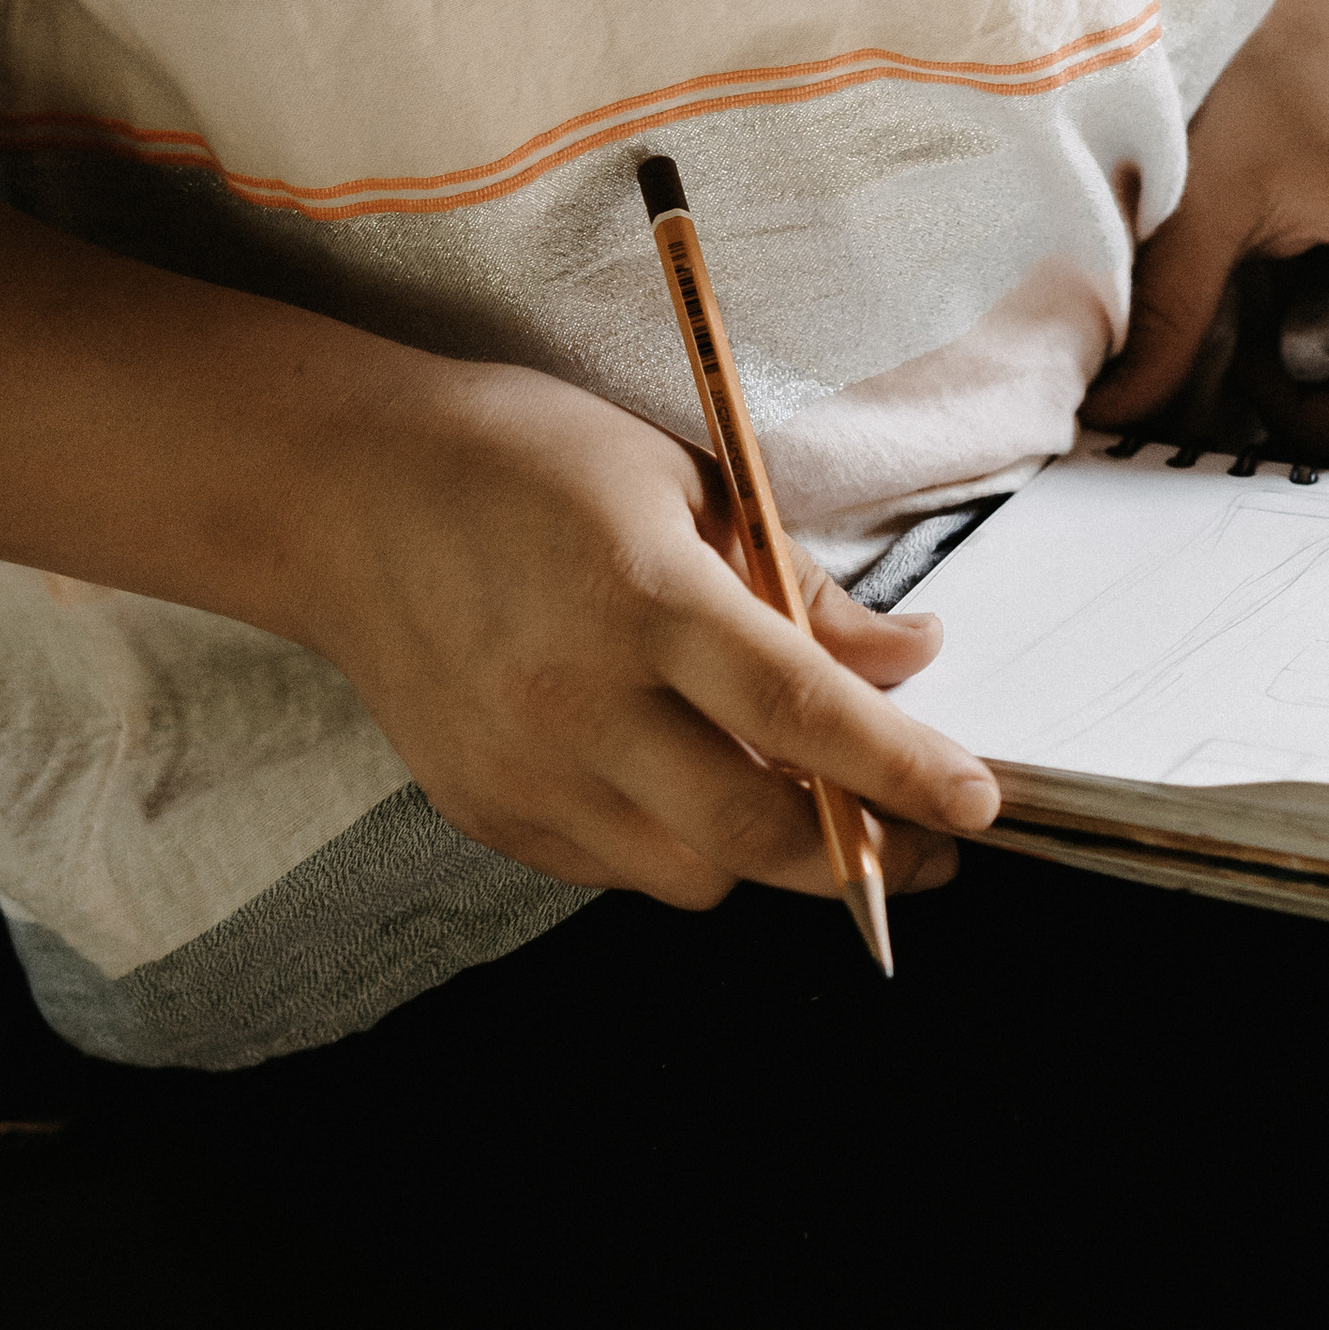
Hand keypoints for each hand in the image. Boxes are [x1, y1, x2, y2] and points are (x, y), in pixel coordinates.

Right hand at [301, 361, 1001, 905]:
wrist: (350, 494)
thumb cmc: (528, 458)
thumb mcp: (685, 477)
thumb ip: (798, 584)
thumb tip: (906, 657)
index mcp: (639, 594)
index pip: (799, 709)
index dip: (900, 767)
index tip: (978, 801)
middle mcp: (576, 700)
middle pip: (751, 830)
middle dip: (861, 852)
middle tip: (928, 837)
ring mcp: (523, 771)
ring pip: (689, 872)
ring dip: (768, 851)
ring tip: (811, 798)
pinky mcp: (486, 813)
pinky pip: (616, 868)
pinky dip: (678, 843)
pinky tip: (698, 781)